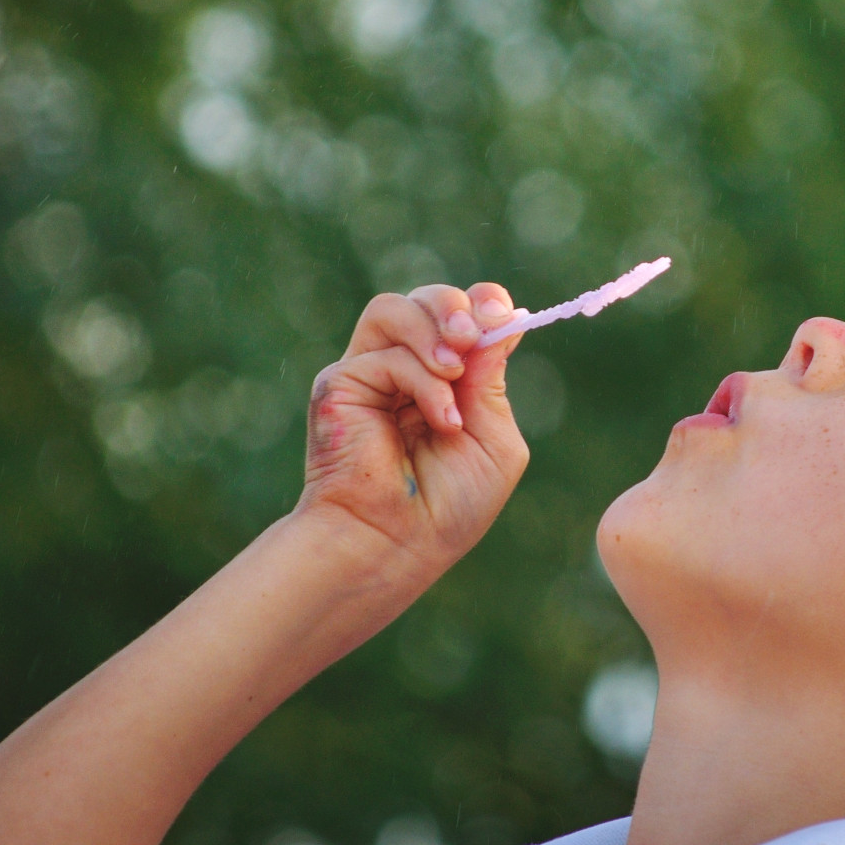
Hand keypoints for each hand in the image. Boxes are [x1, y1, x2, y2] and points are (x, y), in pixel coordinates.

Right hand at [300, 282, 529, 571]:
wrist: (399, 544)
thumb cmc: (449, 506)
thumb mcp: (494, 439)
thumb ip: (493, 381)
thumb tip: (504, 319)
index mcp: (445, 379)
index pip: (460, 316)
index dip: (481, 303)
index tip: (504, 312)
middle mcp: (404, 370)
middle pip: (426, 300)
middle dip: (456, 306)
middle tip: (473, 335)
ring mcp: (369, 374)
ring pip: (393, 308)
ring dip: (433, 329)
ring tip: (454, 370)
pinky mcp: (340, 384)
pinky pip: (385, 354)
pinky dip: (423, 380)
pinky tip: (442, 419)